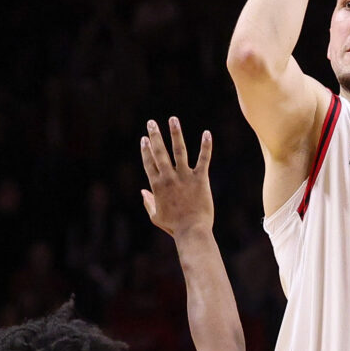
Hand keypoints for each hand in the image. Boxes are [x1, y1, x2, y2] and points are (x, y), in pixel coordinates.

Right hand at [138, 118, 215, 241]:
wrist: (192, 231)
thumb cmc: (173, 226)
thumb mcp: (156, 216)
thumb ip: (148, 203)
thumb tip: (142, 192)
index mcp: (156, 186)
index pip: (149, 163)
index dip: (146, 150)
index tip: (144, 139)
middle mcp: (168, 178)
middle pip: (159, 153)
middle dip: (155, 136)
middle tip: (151, 122)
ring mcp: (184, 177)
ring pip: (179, 150)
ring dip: (175, 133)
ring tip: (173, 119)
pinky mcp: (200, 179)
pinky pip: (203, 159)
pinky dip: (206, 146)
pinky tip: (207, 133)